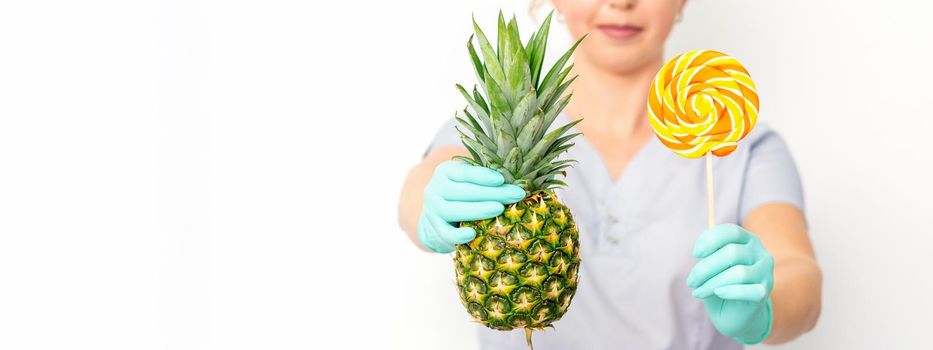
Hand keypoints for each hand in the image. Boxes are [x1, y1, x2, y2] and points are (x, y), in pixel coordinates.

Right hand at [418, 160, 524, 252]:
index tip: (501, 179)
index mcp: (446, 172)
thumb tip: (519, 182)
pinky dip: (457, 235)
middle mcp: (435, 188)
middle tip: (516, 195)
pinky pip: (445, 233)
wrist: (437, 216)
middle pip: (462, 191)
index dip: (482, 175)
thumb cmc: (463, 195)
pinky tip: (472, 234)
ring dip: (477, 210)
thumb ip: (485, 180)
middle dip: (491, 193)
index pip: (463, 171)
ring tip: (499, 209)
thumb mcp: (469, 182)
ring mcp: (432, 210)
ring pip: (452, 210)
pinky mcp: (434, 229)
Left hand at [686, 224, 774, 344]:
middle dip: (705, 268)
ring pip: (738, 273)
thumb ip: (708, 254)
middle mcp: (761, 253)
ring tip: (698, 292)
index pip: (732, 231)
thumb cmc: (720, 283)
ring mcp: (765, 273)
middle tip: (691, 281)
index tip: (695, 254)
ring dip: (712, 283)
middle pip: (732, 253)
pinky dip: (729, 291)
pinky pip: (747, 290)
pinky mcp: (764, 292)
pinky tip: (718, 293)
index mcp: (748, 240)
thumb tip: (699, 251)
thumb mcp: (711, 266)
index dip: (710, 239)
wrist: (734, 313)